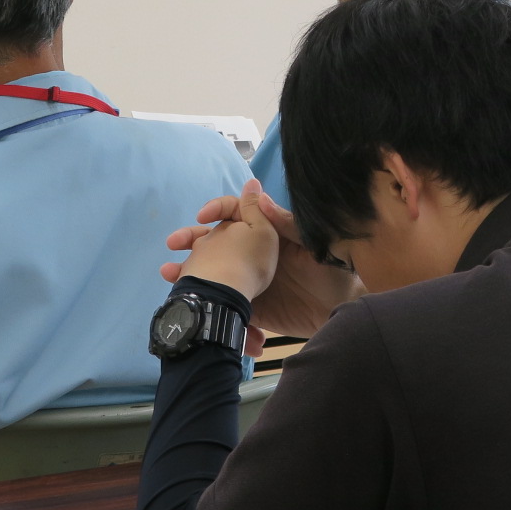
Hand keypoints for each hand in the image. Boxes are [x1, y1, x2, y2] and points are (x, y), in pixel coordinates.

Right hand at [162, 180, 363, 339]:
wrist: (341, 314)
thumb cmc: (334, 273)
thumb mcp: (312, 243)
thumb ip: (285, 222)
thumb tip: (257, 195)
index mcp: (269, 233)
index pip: (237, 213)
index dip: (218, 210)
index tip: (203, 216)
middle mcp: (254, 252)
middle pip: (216, 240)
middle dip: (192, 239)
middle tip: (174, 243)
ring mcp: (249, 278)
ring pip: (213, 269)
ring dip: (189, 269)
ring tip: (170, 274)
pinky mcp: (249, 304)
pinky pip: (222, 299)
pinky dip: (205, 300)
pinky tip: (190, 302)